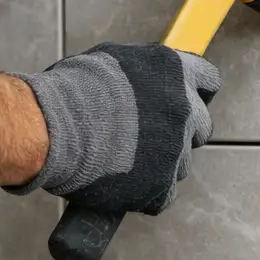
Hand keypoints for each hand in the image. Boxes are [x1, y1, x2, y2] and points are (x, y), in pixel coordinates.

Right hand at [9, 43, 219, 214]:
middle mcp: (183, 107)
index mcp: (173, 71)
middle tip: (148, 139)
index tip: (185, 101)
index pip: (208, 80)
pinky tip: (118, 185)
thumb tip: (142, 83)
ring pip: (180, 164)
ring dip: (159, 165)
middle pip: (201, 126)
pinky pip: (162, 195)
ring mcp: (176, 148)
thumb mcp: (109, 63)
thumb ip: (139, 76)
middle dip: (180, 133)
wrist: (51, 129)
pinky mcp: (161, 185)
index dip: (196, 93)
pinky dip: (143, 194)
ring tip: (119, 161)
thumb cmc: (68, 93)